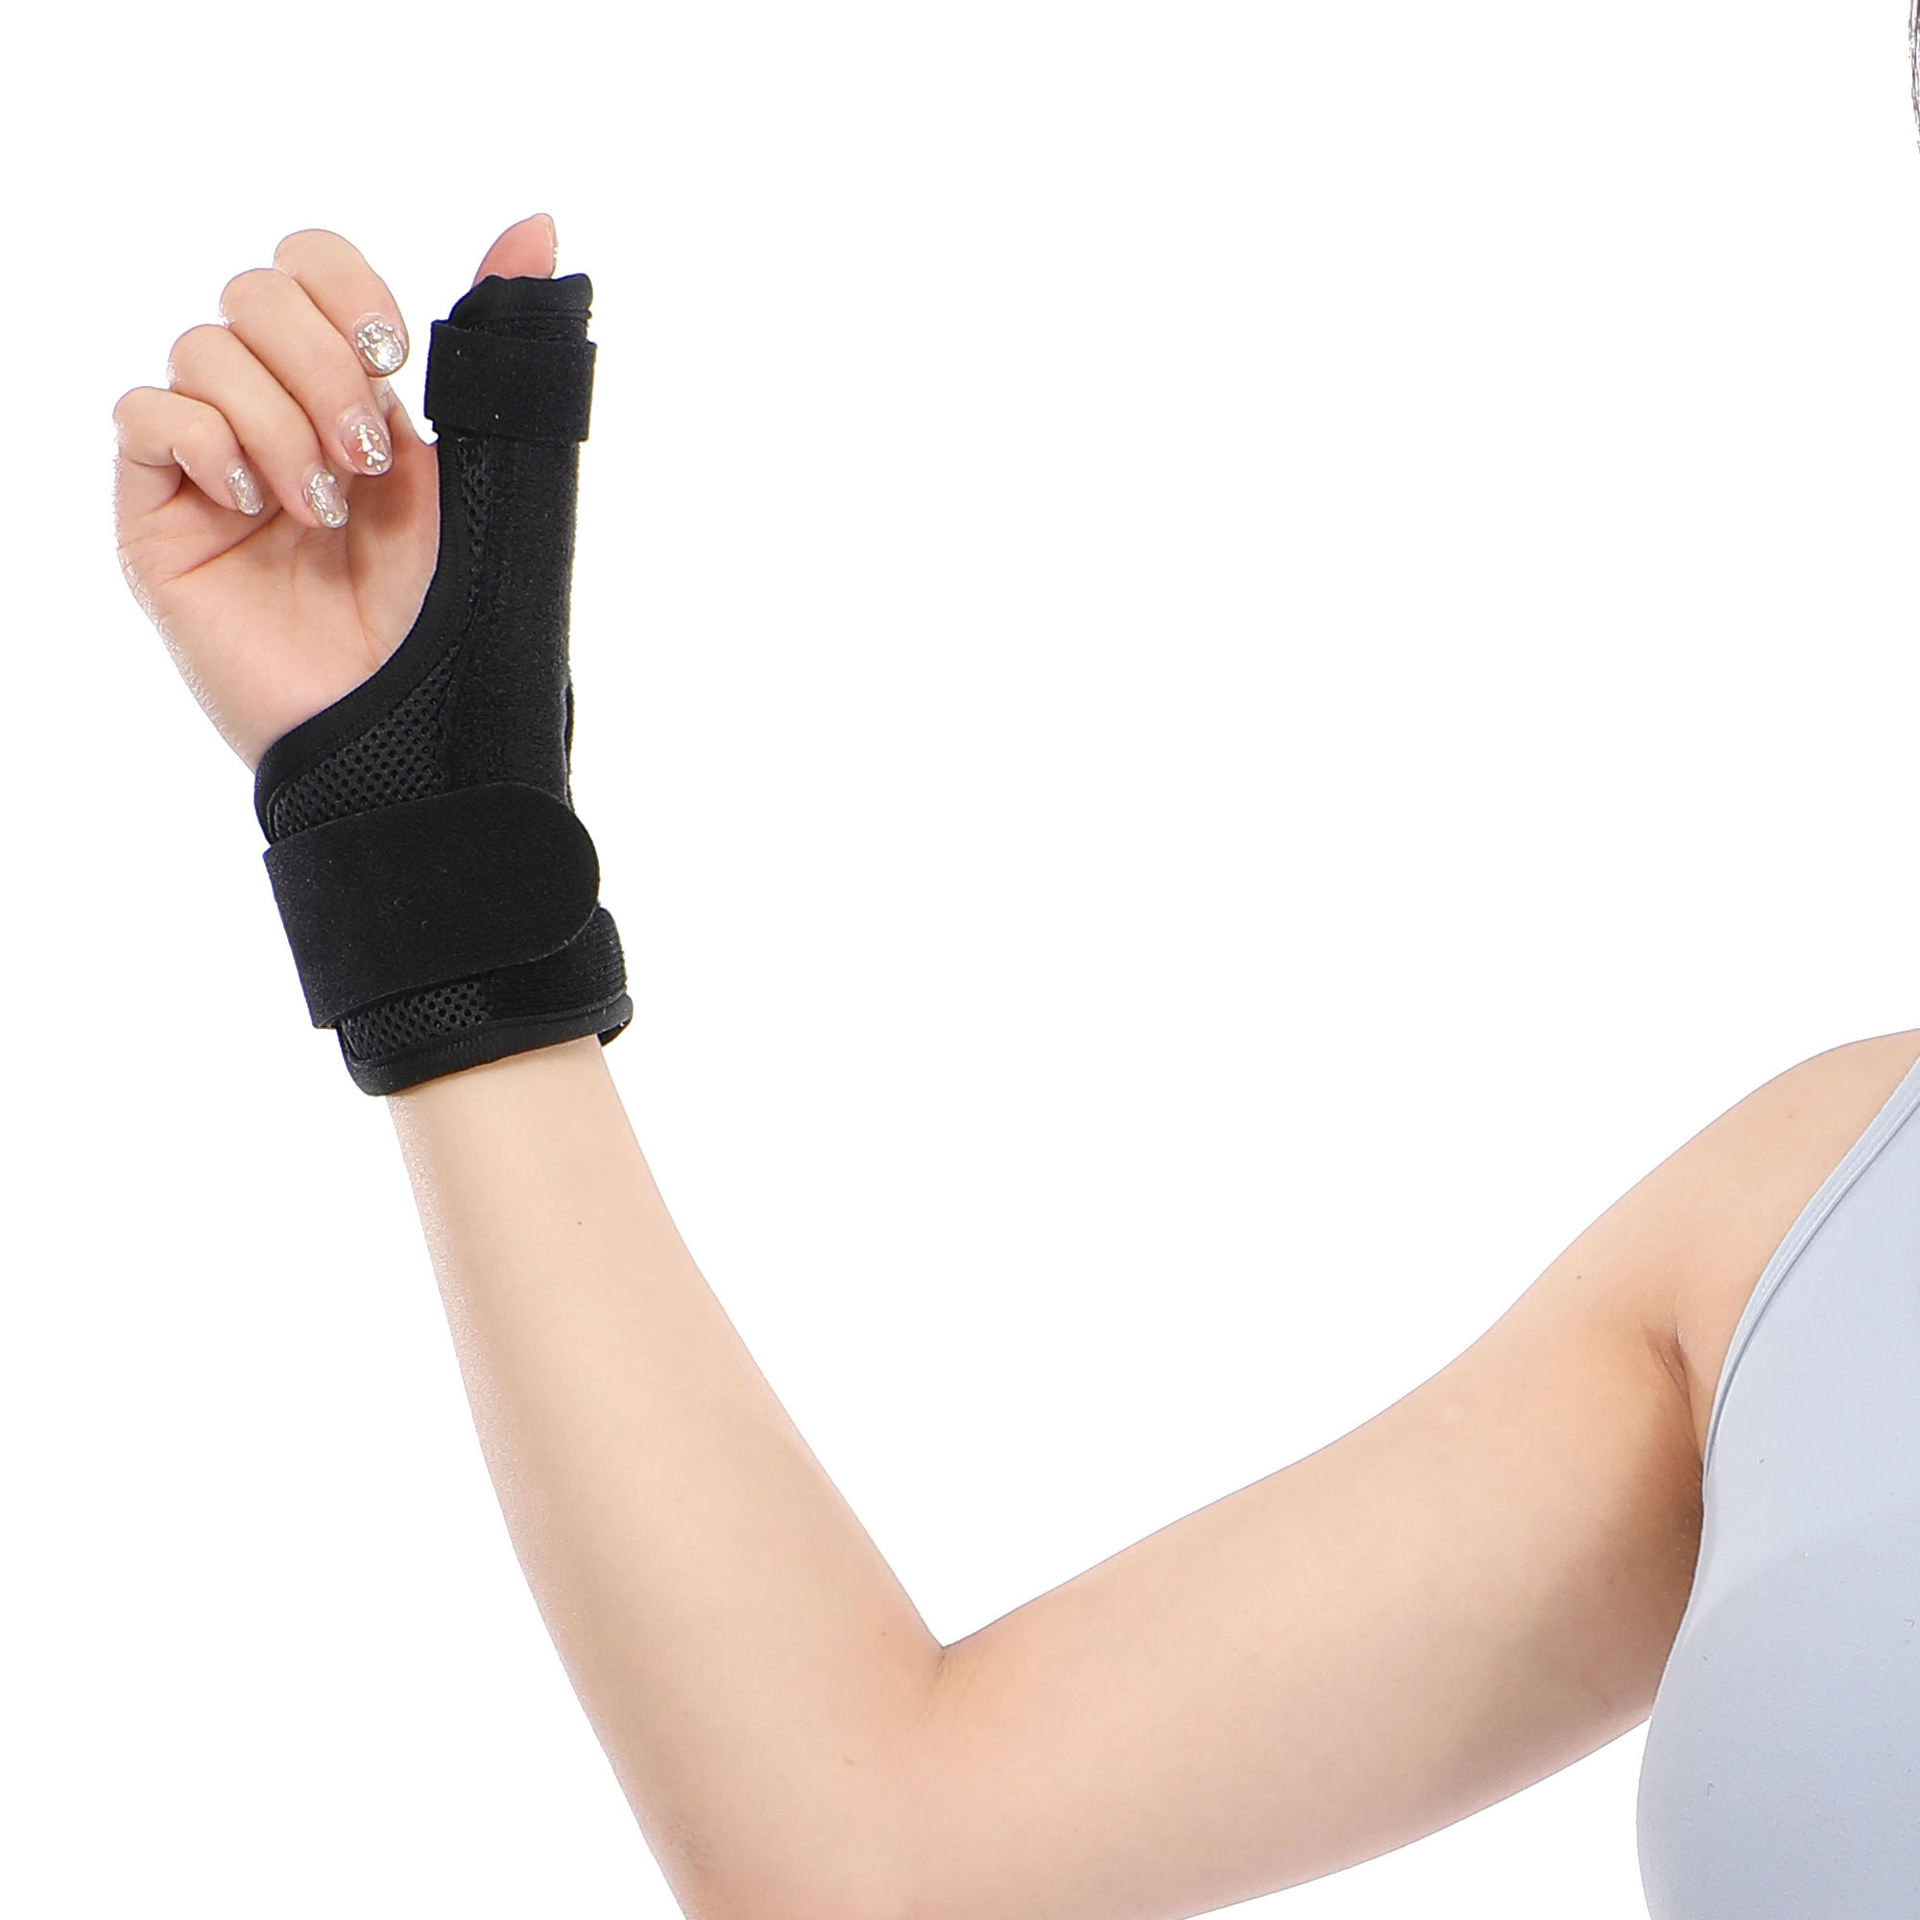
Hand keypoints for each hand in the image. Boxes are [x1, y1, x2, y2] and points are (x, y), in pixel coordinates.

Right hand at [112, 213, 560, 771]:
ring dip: (280, 419)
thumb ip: (497, 361)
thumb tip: (536, 225)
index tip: (393, 360)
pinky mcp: (159, 516)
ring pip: (201, 345)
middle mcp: (279, 415)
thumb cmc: (447, 630)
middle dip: (322, 362)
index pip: (313, 265)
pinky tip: (255, 502)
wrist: (399, 740)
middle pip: (254, 287)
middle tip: (369, 461)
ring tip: (323, 511)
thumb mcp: (483, 481)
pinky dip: (205, 439)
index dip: (347, 288)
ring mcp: (214, 464)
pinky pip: (145, 413)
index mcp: (358, 400)